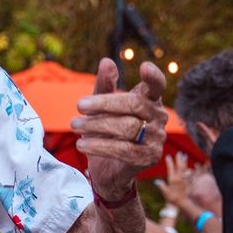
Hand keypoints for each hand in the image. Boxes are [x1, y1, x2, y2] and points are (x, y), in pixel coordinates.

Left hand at [73, 59, 166, 199]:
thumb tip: (106, 62)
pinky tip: (81, 145)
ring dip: (96, 126)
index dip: (153, 77)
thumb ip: (104, 86)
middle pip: (134, 104)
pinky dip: (99, 146)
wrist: (109, 171)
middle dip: (104, 104)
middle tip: (79, 105)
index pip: (157, 86)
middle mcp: (158, 118)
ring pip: (127, 127)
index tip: (144, 67)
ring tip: (74, 126)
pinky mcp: (148, 158)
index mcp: (151, 101)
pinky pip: (123, 150)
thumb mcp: (102, 108)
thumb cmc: (106, 133)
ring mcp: (156, 139)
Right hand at [154, 152, 196, 216]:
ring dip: (184, 161)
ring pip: (184, 168)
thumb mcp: (165, 193)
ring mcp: (183, 179)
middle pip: (179, 166)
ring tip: (185, 155)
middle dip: (179, 159)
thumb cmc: (172, 198)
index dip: (169, 162)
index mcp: (172, 180)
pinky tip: (187, 165)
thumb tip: (156, 181)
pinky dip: (187, 167)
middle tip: (179, 153)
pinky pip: (186, 172)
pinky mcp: (186, 181)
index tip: (168, 156)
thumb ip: (161, 186)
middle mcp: (179, 178)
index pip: (171, 169)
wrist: (182, 202)